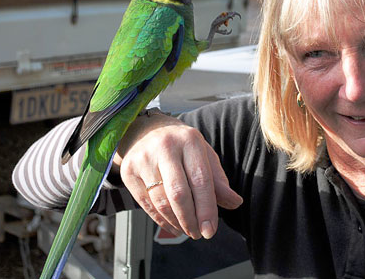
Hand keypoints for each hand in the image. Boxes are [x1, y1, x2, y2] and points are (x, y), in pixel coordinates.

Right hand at [115, 110, 242, 238]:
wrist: (145, 130)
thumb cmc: (181, 146)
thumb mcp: (203, 155)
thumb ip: (218, 180)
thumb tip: (235, 202)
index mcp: (190, 140)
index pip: (201, 179)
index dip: (207, 208)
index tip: (211, 230)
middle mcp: (165, 147)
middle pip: (179, 193)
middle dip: (190, 219)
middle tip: (199, 234)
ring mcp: (144, 158)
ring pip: (161, 201)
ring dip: (176, 222)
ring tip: (188, 230)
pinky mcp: (129, 171)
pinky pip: (146, 203)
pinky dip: (161, 220)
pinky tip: (172, 226)